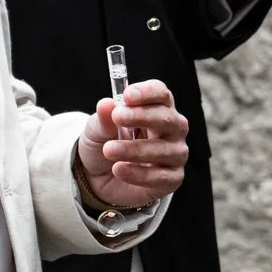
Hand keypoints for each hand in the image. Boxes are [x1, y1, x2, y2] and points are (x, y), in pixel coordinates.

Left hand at [75, 78, 188, 206]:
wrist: (97, 178)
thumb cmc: (105, 145)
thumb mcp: (96, 130)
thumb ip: (102, 119)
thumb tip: (106, 104)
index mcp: (157, 109)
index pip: (161, 95)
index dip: (148, 93)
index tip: (128, 95)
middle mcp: (172, 130)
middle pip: (168, 119)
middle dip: (143, 116)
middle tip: (118, 117)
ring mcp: (175, 154)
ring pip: (165, 150)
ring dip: (136, 149)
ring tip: (109, 150)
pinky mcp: (172, 178)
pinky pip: (163, 177)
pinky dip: (140, 174)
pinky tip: (119, 169)